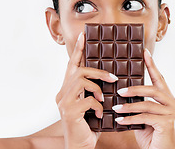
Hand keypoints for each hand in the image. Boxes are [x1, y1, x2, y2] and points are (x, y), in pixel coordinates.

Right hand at [56, 32, 118, 148]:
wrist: (80, 146)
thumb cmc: (87, 125)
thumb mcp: (90, 104)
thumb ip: (93, 91)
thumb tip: (110, 77)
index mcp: (67, 90)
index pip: (72, 66)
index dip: (78, 50)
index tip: (83, 36)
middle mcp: (62, 93)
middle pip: (78, 71)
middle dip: (97, 71)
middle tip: (113, 77)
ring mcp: (64, 102)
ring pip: (82, 81)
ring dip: (98, 88)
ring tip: (104, 98)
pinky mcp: (70, 112)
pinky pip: (88, 99)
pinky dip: (97, 105)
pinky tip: (99, 114)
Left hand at [112, 49, 174, 148]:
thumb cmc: (154, 140)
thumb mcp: (146, 120)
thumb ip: (142, 106)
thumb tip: (124, 93)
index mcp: (172, 102)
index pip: (161, 80)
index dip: (152, 65)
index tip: (145, 52)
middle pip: (154, 89)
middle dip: (135, 88)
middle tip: (120, 90)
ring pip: (148, 103)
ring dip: (129, 105)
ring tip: (115, 107)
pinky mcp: (169, 123)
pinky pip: (145, 116)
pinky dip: (131, 118)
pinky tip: (120, 120)